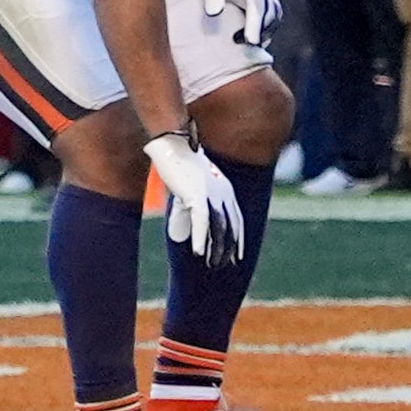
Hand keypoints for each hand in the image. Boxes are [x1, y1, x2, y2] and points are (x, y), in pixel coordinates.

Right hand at [144, 130, 243, 264]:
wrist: (172, 145)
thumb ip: (192, 208)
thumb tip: (187, 229)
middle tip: (225, 265)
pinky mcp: (196, 194)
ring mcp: (211, 194)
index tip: (236, 256)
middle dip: (229, 248)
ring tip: (212, 264)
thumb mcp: (191, 188)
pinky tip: (198, 252)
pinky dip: (201, 238)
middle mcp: (223, 193)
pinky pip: (202, 221)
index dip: (237, 239)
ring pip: (218, 227)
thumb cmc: (179, 164)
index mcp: (225, 190)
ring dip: (215, 248)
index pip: (236, 219)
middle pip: (230, 226)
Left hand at [189, 0, 278, 43]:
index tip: (253, 42)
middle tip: (239, 45)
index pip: (259, 7)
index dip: (256, 25)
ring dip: (264, 32)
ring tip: (244, 44)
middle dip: (260, 32)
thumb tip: (214, 14)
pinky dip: (261, 28)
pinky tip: (246, 38)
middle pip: (271, 15)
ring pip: (273, 17)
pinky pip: (266, 16)